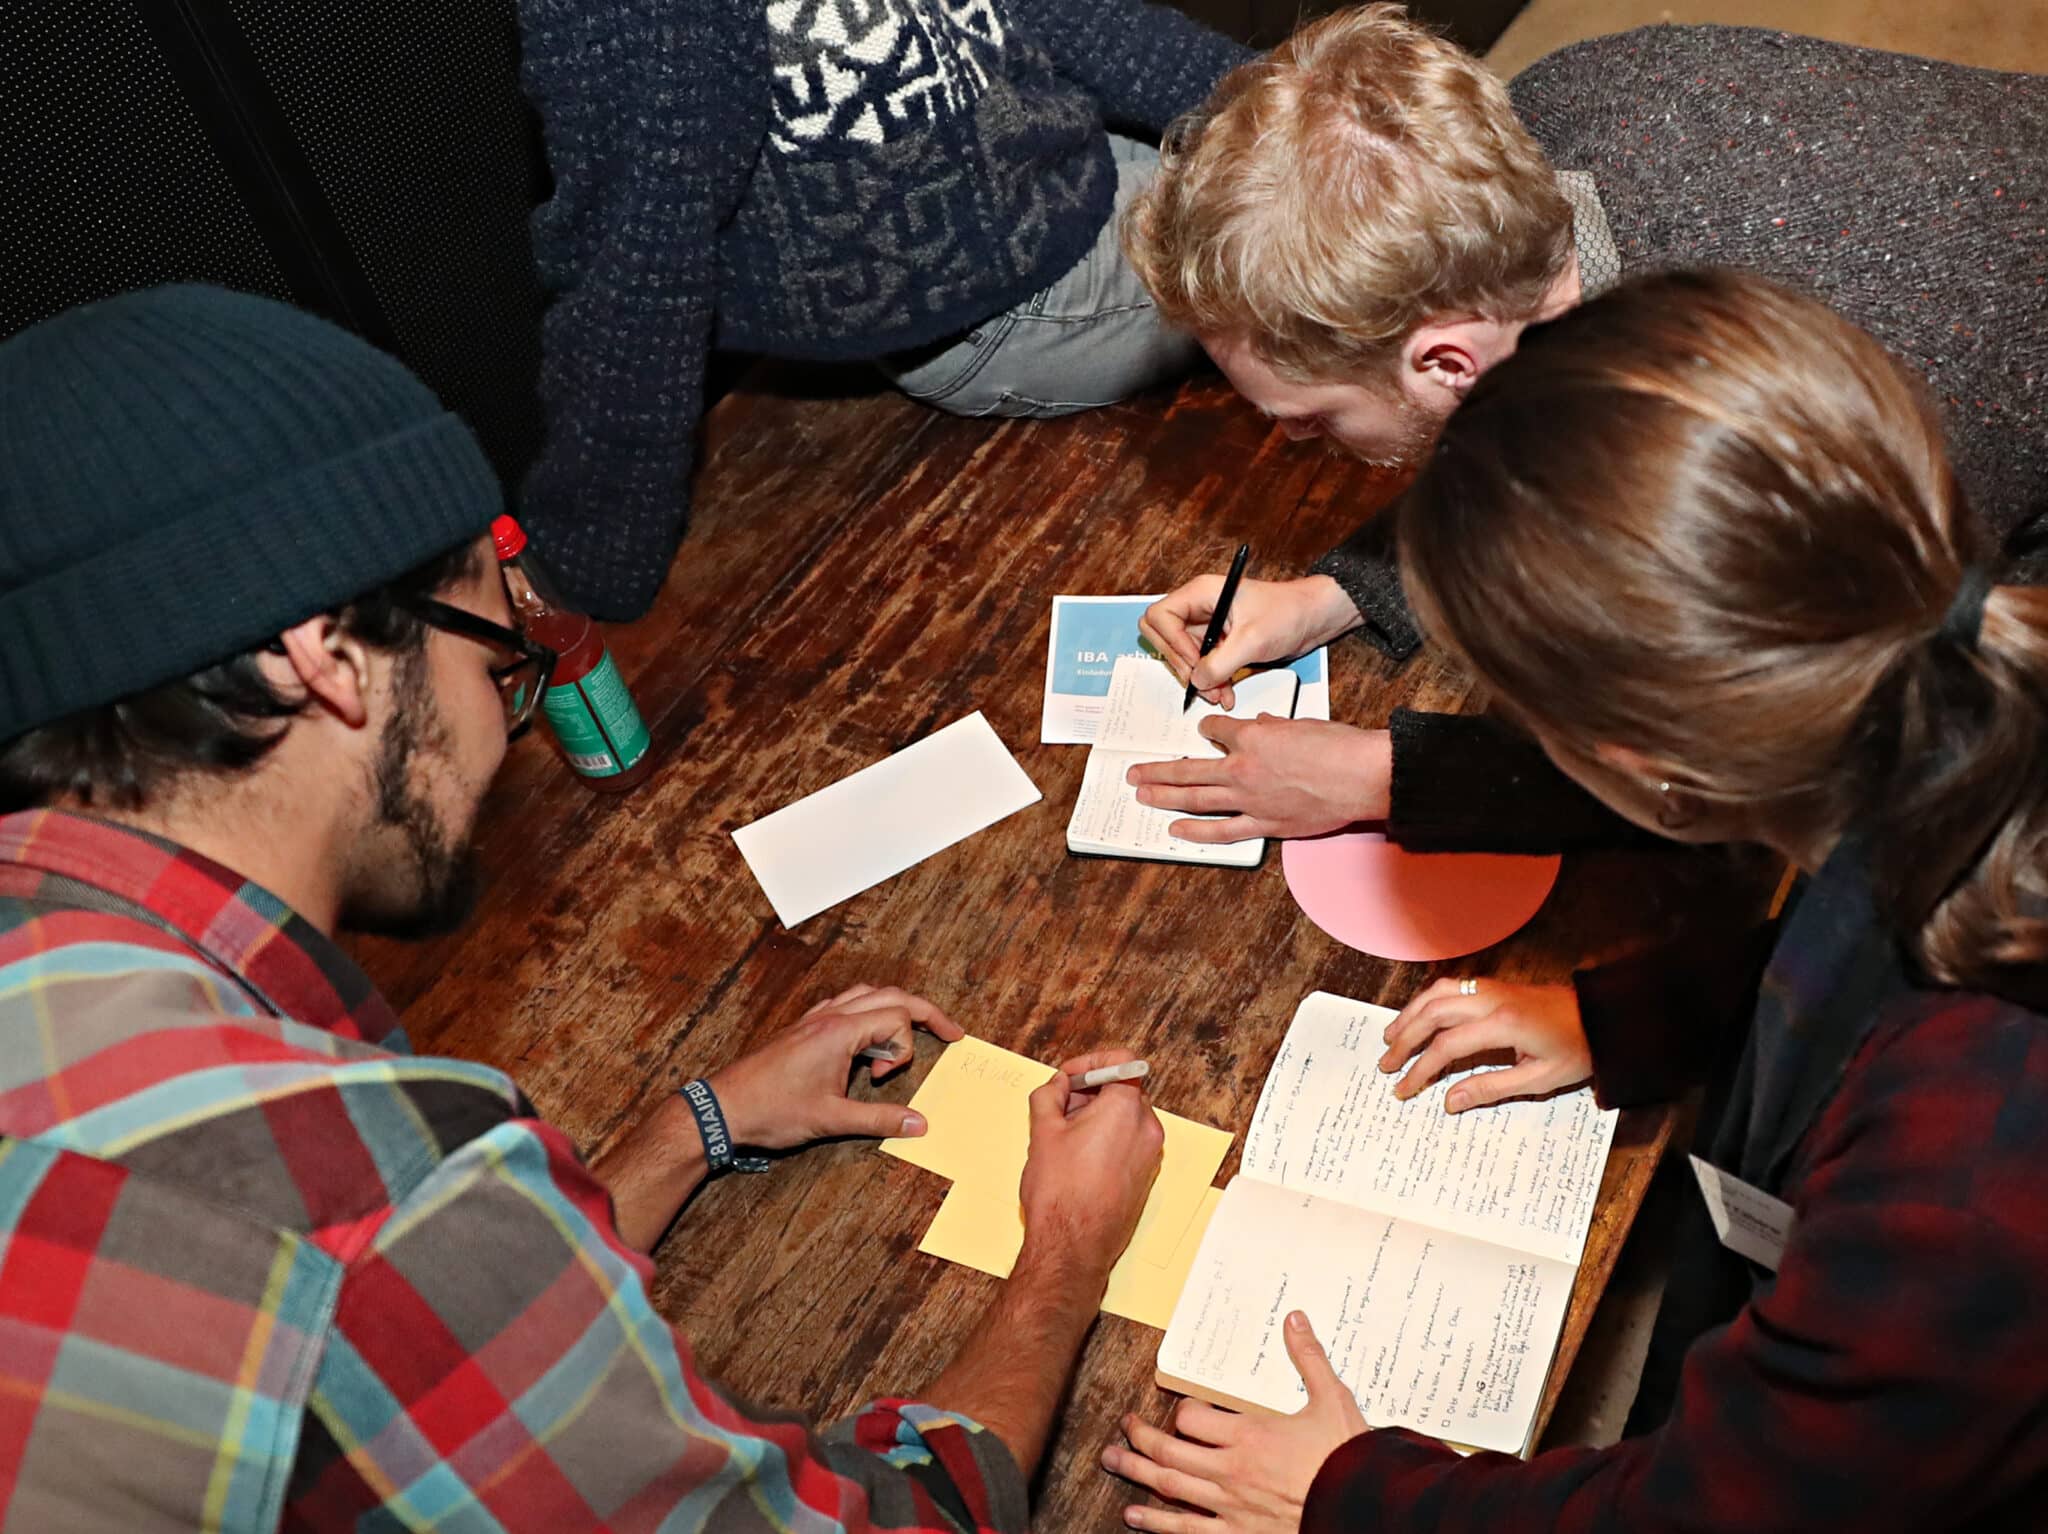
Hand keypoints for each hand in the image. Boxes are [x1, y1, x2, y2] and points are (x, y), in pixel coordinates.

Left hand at [707, 984, 963, 1148]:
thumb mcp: (832, 1120)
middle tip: (951, 1032)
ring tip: (906, 1036)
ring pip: (867, 995)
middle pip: (890, 996)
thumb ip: (880, 1119)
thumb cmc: (772, 1110)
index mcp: (839, 1031)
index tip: (881, 1080)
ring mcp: (815, 1019)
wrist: (724, 1107)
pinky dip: (867, 1015)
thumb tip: (919, 1124)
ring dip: (893, 1011)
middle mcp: (829, 1016)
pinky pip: (846, 1005)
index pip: (896, 1019)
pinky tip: (865, 1042)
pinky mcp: (804, 1028)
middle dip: (925, 1012)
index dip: (903, 1051)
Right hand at [1017, 1049, 1163, 1278]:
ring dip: (1095, 1116)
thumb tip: (1056, 1085)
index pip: (1122, 1062)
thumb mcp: (1043, 1132)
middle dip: (1089, 1092)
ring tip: (1063, 1137)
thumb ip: (1049, 1096)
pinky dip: (1106, 1138)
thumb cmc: (1060, 1193)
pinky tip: (1077, 1157)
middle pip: (1122, 1089)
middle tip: (1058, 1107)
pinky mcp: (1145, 1176)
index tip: (1069, 1077)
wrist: (1073, 1246)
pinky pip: (1128, 1141)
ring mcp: (1149, 1154)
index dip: (1091, 1063)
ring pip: (1124, 1117)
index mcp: (1126, 1109)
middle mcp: (1147, 1129)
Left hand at [1105, 1311, 1366, 1533]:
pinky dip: (1157, 1524)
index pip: (1192, 1418)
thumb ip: (1309, 1359)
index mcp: (1248, 1435)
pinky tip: (1134, 1517)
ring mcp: (1230, 1507)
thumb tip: (1294, 1319)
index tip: (1180, 1409)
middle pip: (1170, 1450)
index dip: (1181, 1411)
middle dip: (1142, 1437)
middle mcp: (1230, 1470)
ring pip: (1170, 1487)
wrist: (1364, 1510)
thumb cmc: (1348, 1459)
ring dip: (1137, 1472)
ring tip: (1112, 1461)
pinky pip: (1188, 1531)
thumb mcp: (1332, 1401)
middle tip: (1124, 1427)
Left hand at [1126, 719, 1389, 842]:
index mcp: (1252, 737)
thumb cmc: (1338, 746)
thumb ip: (1275, 728)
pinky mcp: (1264, 824)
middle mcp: (1242, 768)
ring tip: (1142, 796)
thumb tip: (1263, 726)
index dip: (1208, 730)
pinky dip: (1197, 831)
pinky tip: (1176, 830)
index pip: (1215, 731)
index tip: (1204, 732)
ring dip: (1164, 798)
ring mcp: (1250, 799)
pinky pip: (1222, 830)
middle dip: (1158, 771)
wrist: (1361, 777)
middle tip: (1134, 773)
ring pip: (1196, 799)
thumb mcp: (1302, 724)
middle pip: (1189, 769)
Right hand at [1142, 575, 1359, 706]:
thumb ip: (1220, 663)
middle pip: (1163, 637)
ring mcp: (1207, 626)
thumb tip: (1197, 681)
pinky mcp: (1218, 643)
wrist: (1313, 618)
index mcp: (1201, 593)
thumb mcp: (1253, 640)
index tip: (1195, 661)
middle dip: (1181, 664)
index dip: (1172, 642)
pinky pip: (1201, 665)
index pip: (1161, 616)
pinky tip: (1225, 692)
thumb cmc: (1288, 612)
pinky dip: (1209, 681)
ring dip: (1197, 678)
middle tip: (1203, 682)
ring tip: (1219, 694)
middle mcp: (1199, 607)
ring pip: (1182, 656)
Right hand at [1379, 979, 1591, 1110]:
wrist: (1601, 1016)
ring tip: (1391, 1036)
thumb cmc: (1576, 1049)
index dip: (1421, 1069)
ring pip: (1436, 994)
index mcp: (1502, 1024)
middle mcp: (1490, 1000)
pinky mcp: (1493, 985)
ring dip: (1410, 1014)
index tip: (1405, 1088)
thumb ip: (1491, 1088)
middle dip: (1405, 1039)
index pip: (1447, 1047)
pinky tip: (1419, 1015)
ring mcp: (1490, 988)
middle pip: (1432, 1014)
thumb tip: (1450, 1101)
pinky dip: (1426, 1000)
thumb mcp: (1540, 1079)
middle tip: (1386, 1063)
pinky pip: (1450, 986)